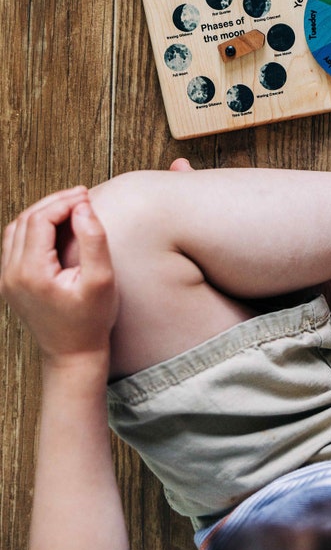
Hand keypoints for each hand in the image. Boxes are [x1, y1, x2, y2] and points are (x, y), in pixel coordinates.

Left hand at [0, 188, 117, 364]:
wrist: (72, 354)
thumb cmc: (90, 321)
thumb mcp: (102, 280)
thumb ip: (93, 240)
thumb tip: (83, 207)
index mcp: (31, 273)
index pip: (40, 220)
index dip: (64, 202)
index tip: (86, 197)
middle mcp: (12, 275)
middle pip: (25, 220)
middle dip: (54, 202)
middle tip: (81, 196)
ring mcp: (7, 279)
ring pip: (16, 229)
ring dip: (42, 212)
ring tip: (70, 207)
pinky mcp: (10, 282)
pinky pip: (15, 242)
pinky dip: (34, 227)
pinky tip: (56, 225)